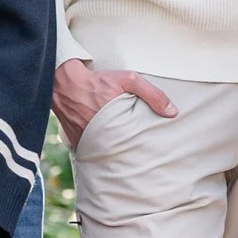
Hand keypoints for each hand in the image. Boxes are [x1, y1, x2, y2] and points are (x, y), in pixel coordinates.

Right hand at [52, 58, 173, 149]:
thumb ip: (152, 94)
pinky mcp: (77, 143)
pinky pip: (92, 152)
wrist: (64, 83)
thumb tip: (173, 112)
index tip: (153, 150)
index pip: (136, 145)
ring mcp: (88, 143)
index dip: (145, 149)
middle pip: (123, 154)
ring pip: (107, 155)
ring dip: (116, 155)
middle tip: (143, 157)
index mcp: (117, 125)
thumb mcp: (129, 80)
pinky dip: (99, 152)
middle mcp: (102, 138)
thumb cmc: (98, 81)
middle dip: (132, 155)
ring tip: (127, 157)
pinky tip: (107, 151)